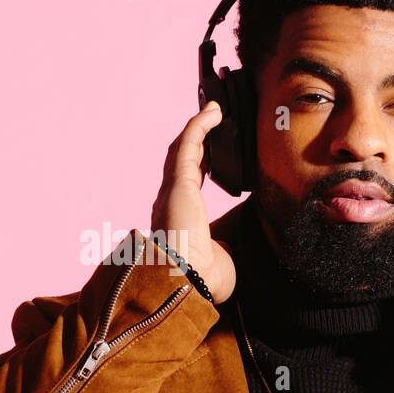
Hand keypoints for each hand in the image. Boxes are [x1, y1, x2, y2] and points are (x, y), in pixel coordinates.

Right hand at [149, 101, 236, 303]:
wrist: (186, 283)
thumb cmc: (201, 279)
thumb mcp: (217, 259)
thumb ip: (218, 246)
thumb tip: (223, 245)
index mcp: (178, 218)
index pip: (188, 182)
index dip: (200, 163)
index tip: (213, 150)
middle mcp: (170, 201)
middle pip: (181, 159)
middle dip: (196, 138)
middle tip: (213, 120)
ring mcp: (172, 190)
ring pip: (183, 149)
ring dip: (198, 127)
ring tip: (215, 110)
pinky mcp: (178, 182)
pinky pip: (189, 144)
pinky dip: (200, 125)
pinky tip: (214, 111)